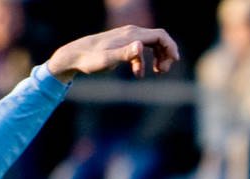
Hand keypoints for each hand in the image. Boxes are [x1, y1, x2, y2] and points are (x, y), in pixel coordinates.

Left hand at [47, 26, 179, 81]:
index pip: (159, 36)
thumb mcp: (108, 60)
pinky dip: (144, 61)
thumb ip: (125, 53)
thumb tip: (140, 46)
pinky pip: (140, 49)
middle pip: (158, 38)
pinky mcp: (122, 43)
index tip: (174, 61)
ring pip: (151, 43)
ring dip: (157, 57)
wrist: (75, 55)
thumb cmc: (90, 59)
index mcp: (132, 35)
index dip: (170, 47)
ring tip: (157, 72)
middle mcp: (131, 32)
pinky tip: (138, 74)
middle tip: (162, 71)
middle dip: (165, 54)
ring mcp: (127, 37)